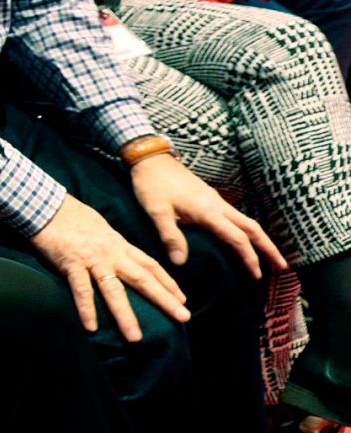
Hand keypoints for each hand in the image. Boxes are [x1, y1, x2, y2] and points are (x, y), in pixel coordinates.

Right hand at [30, 195, 187, 341]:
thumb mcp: (99, 227)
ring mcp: (92, 259)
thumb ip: (111, 243)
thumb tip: (120, 254)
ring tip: (136, 337)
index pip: (149, 264)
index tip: (182, 299)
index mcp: (118, 244)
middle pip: (142, 278)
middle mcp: (111, 254)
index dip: (167, 282)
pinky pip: (81, 289)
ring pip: (113, 290)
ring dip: (126, 314)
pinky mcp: (71, 264)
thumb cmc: (70, 215)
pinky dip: (87, 308)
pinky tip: (91, 327)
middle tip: (183, 317)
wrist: (46, 206)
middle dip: (164, 299)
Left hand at [129, 152, 286, 277]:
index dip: (249, 257)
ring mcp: (214, 199)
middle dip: (268, 247)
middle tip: (282, 267)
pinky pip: (234, 216)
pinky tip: (241, 237)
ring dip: (259, 238)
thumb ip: (170, 236)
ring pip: (245, 220)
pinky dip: (244, 230)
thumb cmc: (151, 184)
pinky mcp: (209, 196)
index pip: (237, 238)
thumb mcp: (156, 211)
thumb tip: (180, 263)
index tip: (258, 275)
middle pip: (251, 228)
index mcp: (207, 211)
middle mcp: (217, 204)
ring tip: (267, 256)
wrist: (150, 157)